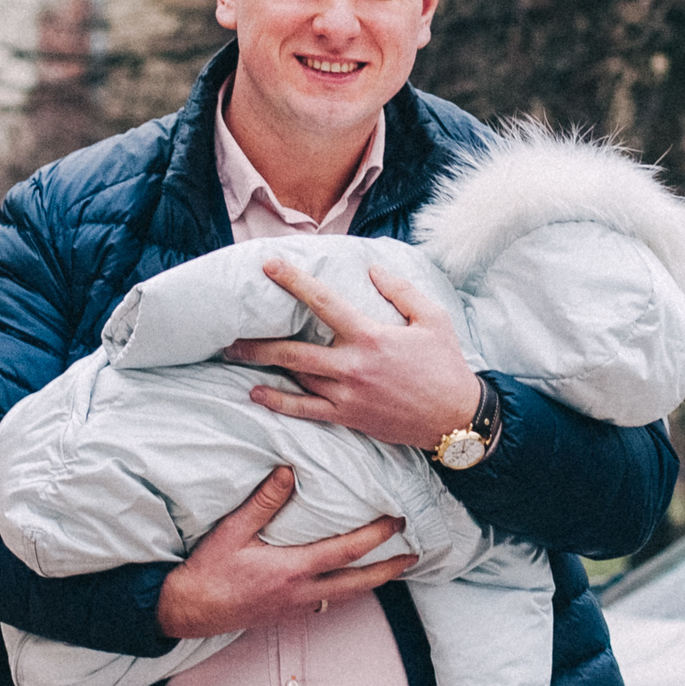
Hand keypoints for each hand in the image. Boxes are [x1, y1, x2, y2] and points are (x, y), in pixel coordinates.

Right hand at [155, 466, 415, 638]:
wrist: (190, 611)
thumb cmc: (210, 571)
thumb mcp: (233, 531)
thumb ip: (264, 501)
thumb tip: (289, 471)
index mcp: (293, 569)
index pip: (347, 551)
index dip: (376, 536)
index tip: (397, 522)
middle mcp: (302, 593)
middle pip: (359, 583)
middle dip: (389, 568)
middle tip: (414, 556)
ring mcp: (297, 609)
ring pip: (347, 597)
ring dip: (373, 583)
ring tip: (392, 570)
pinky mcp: (289, 616)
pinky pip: (329, 604)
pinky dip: (349, 593)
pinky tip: (351, 585)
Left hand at [226, 260, 483, 448]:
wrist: (455, 420)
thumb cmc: (446, 365)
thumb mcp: (433, 319)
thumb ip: (401, 291)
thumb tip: (372, 269)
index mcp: (370, 337)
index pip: (323, 303)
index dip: (293, 282)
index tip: (268, 266)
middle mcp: (352, 367)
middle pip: (293, 351)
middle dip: (257, 342)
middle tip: (228, 332)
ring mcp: (347, 395)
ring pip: (295, 380)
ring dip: (263, 368)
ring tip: (234, 356)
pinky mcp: (348, 417)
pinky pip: (305, 410)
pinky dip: (278, 403)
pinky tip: (257, 394)